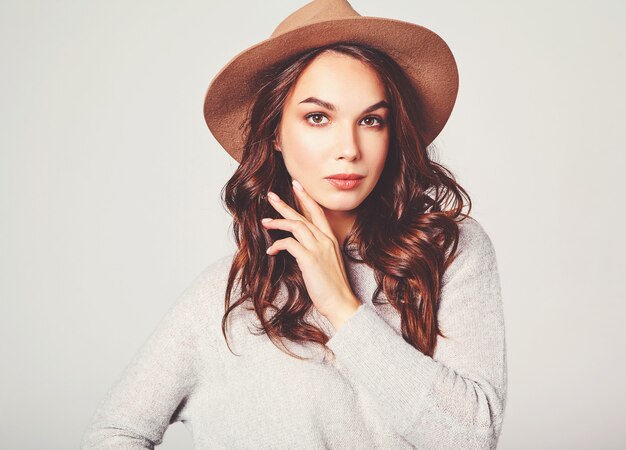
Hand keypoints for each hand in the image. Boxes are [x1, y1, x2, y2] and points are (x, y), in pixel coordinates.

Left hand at [261, 180, 360, 329]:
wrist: (341, 303)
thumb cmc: (333, 287)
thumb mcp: (327, 263)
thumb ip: (316, 251)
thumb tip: (299, 247)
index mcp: (330, 239)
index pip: (318, 212)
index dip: (306, 198)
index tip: (296, 186)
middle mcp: (325, 240)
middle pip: (303, 215)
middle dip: (286, 204)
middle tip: (271, 195)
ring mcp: (318, 248)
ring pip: (296, 226)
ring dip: (278, 222)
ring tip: (264, 221)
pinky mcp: (310, 259)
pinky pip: (289, 244)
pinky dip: (278, 245)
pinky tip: (270, 251)